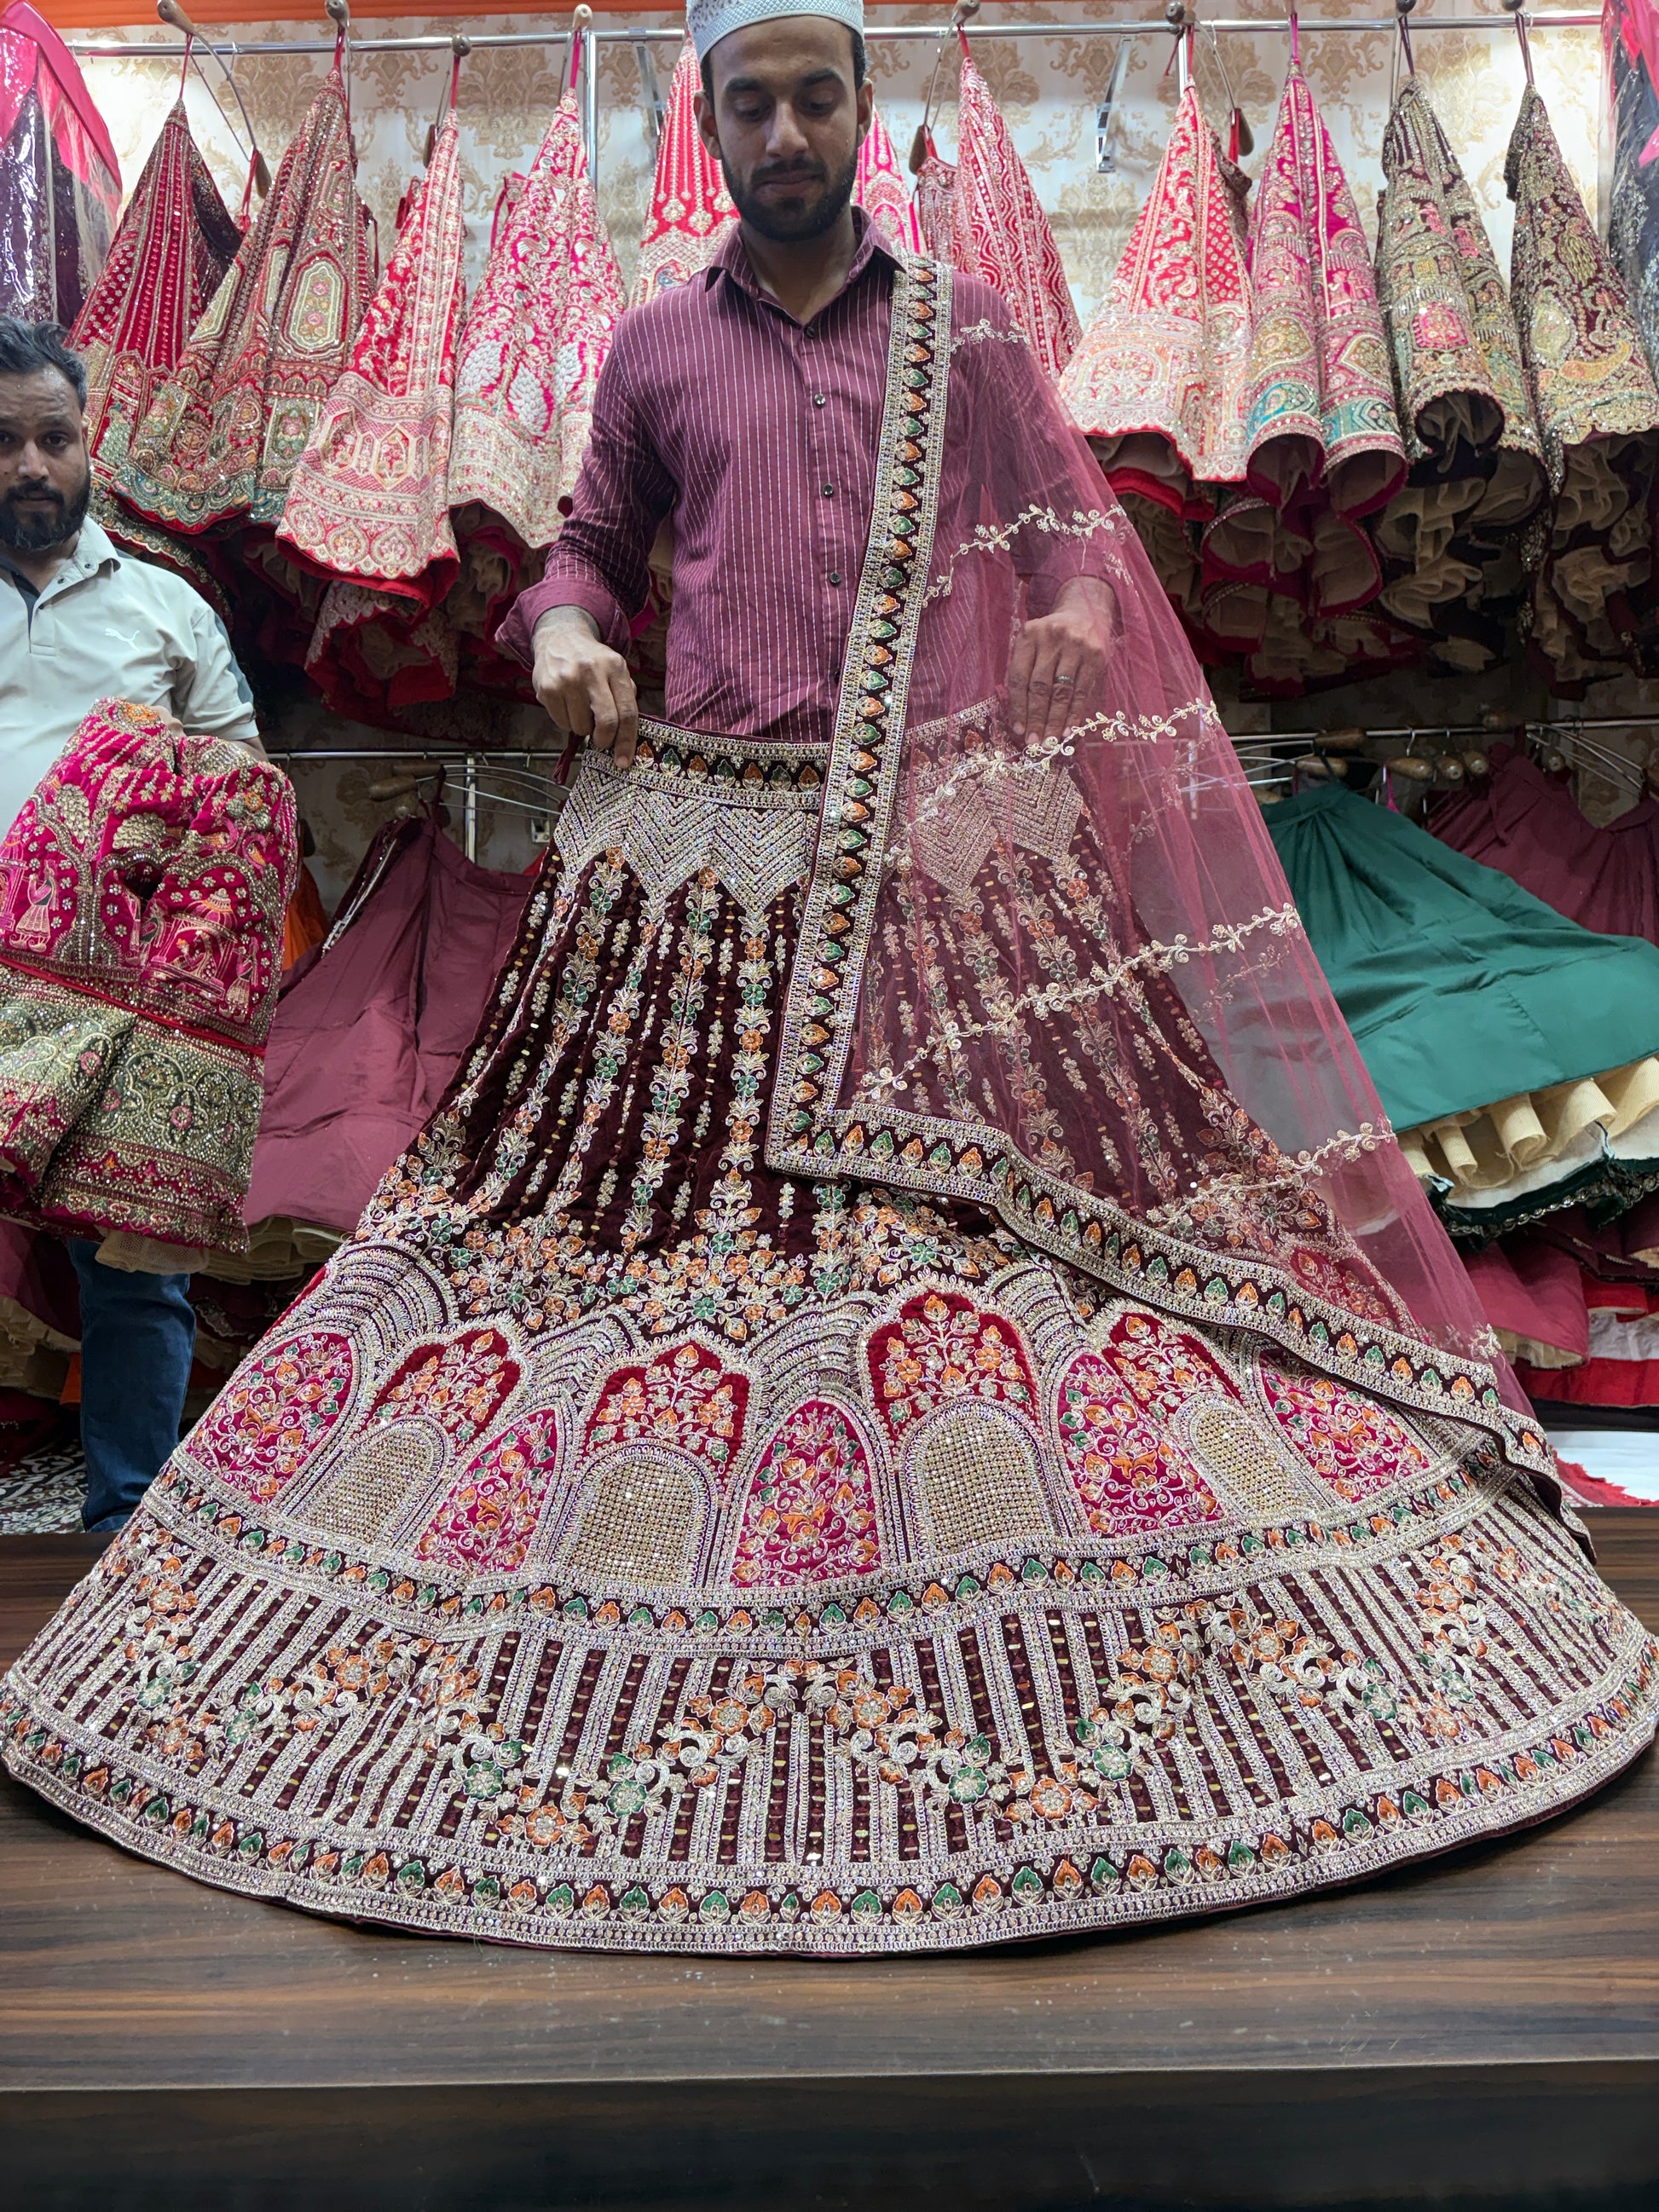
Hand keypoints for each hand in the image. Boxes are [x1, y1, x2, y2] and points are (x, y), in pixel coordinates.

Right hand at [531, 605, 639, 767]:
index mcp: (615, 667)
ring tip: (581, 710)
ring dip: (583, 727)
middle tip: (601, 742)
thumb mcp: (615, 668)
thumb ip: (625, 696)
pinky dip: (567, 722)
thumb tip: (628, 735)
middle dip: (605, 740)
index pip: (627, 712)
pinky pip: (562, 723)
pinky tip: (567, 704)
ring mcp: (567, 679)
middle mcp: (592, 671)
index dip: (627, 741)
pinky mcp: (548, 688)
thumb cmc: (592, 660)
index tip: (623, 761)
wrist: (559, 637)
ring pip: (581, 727)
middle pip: (606, 722)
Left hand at [1006, 578, 1114, 742]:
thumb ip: (1025, 670)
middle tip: (1034, 742)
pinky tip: (1069, 731)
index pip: (1019, 677)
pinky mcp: (1095, 656)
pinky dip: (1074, 714)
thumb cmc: (1052, 638)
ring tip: (1049, 742)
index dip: (1018, 706)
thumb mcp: (1033, 643)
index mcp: (1029, 635)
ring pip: (1062, 691)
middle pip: (1040, 686)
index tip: (1018, 730)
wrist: (1086, 612)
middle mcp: (1052, 638)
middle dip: (1036, 718)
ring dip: (1055, 721)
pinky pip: (1082, 692)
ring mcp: (1076, 646)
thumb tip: (1020, 717)